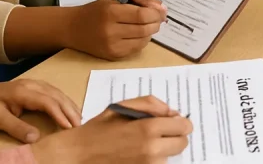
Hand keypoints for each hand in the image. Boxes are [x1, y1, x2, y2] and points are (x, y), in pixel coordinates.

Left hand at [0, 77, 80, 143]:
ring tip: (79, 118)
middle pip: (57, 96)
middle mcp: (32, 84)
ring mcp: (33, 84)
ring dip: (69, 105)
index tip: (70, 128)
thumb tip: (36, 138)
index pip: (48, 102)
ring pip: (57, 93)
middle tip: (81, 125)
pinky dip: (63, 101)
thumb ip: (16, 127)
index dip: (61, 114)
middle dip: (70, 110)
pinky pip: (53, 92)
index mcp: (23, 91)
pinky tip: (68, 109)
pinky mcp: (33, 86)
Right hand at [31, 96, 191, 163]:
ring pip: (170, 156)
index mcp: (149, 128)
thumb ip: (151, 104)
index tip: (170, 122)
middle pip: (182, 143)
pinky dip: (153, 160)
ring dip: (163, 150)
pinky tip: (138, 154)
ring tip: (143, 145)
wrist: (78, 155)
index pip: (185, 126)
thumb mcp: (123, 106)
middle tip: (158, 133)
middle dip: (174, 136)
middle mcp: (152, 149)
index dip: (179, 122)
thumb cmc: (98, 129)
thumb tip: (172, 112)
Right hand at [70, 0, 165, 59]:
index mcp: (111, 12)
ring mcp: (112, 46)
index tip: (160, 10)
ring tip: (148, 24)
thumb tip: (161, 8)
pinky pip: (136, 49)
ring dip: (151, 32)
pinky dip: (143, 40)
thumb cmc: (95, 11)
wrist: (72, 29)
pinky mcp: (113, 56)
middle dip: (156, 23)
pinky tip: (139, 34)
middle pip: (145, 28)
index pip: (142, 15)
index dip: (155, 13)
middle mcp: (111, 31)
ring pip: (143, 40)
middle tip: (157, 18)